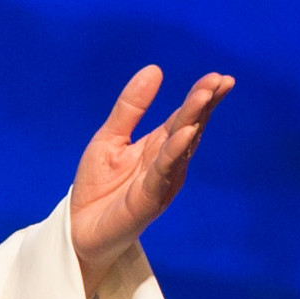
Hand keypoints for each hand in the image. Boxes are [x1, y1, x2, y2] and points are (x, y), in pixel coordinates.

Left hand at [68, 66, 232, 261]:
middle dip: (204, 105)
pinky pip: (163, 172)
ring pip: (181, 147)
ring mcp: (160, 181)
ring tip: (205, 97)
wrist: (78, 229)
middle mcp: (166, 162)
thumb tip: (154, 69)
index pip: (184, 117)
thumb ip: (131, 108)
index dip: (201, 97)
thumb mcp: (110, 138)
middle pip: (189, 128)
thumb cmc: (97, 186)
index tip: (218, 77)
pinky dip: (174, 152)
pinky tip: (185, 133)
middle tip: (220, 81)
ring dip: (194, 121)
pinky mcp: (147, 200)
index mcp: (158, 146)